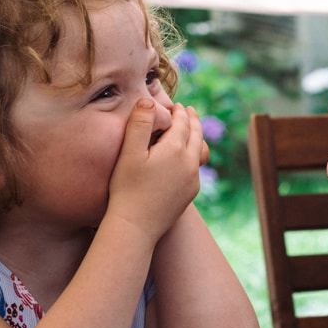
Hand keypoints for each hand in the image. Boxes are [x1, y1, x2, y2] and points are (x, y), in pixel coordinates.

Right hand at [106, 100, 205, 241]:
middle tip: (189, 110)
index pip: (182, 123)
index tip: (176, 104)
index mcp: (176, 149)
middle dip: (192, 120)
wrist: (135, 227)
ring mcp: (193, 180)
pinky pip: (196, 168)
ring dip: (196, 137)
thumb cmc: (127, 189)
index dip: (179, 112)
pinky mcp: (190, 194)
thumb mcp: (129, 153)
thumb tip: (149, 101)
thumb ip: (140, 124)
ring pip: (200, 152)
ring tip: (191, 131)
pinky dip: (194, 155)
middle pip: (196, 135)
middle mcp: (190, 163)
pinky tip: (185, 158)